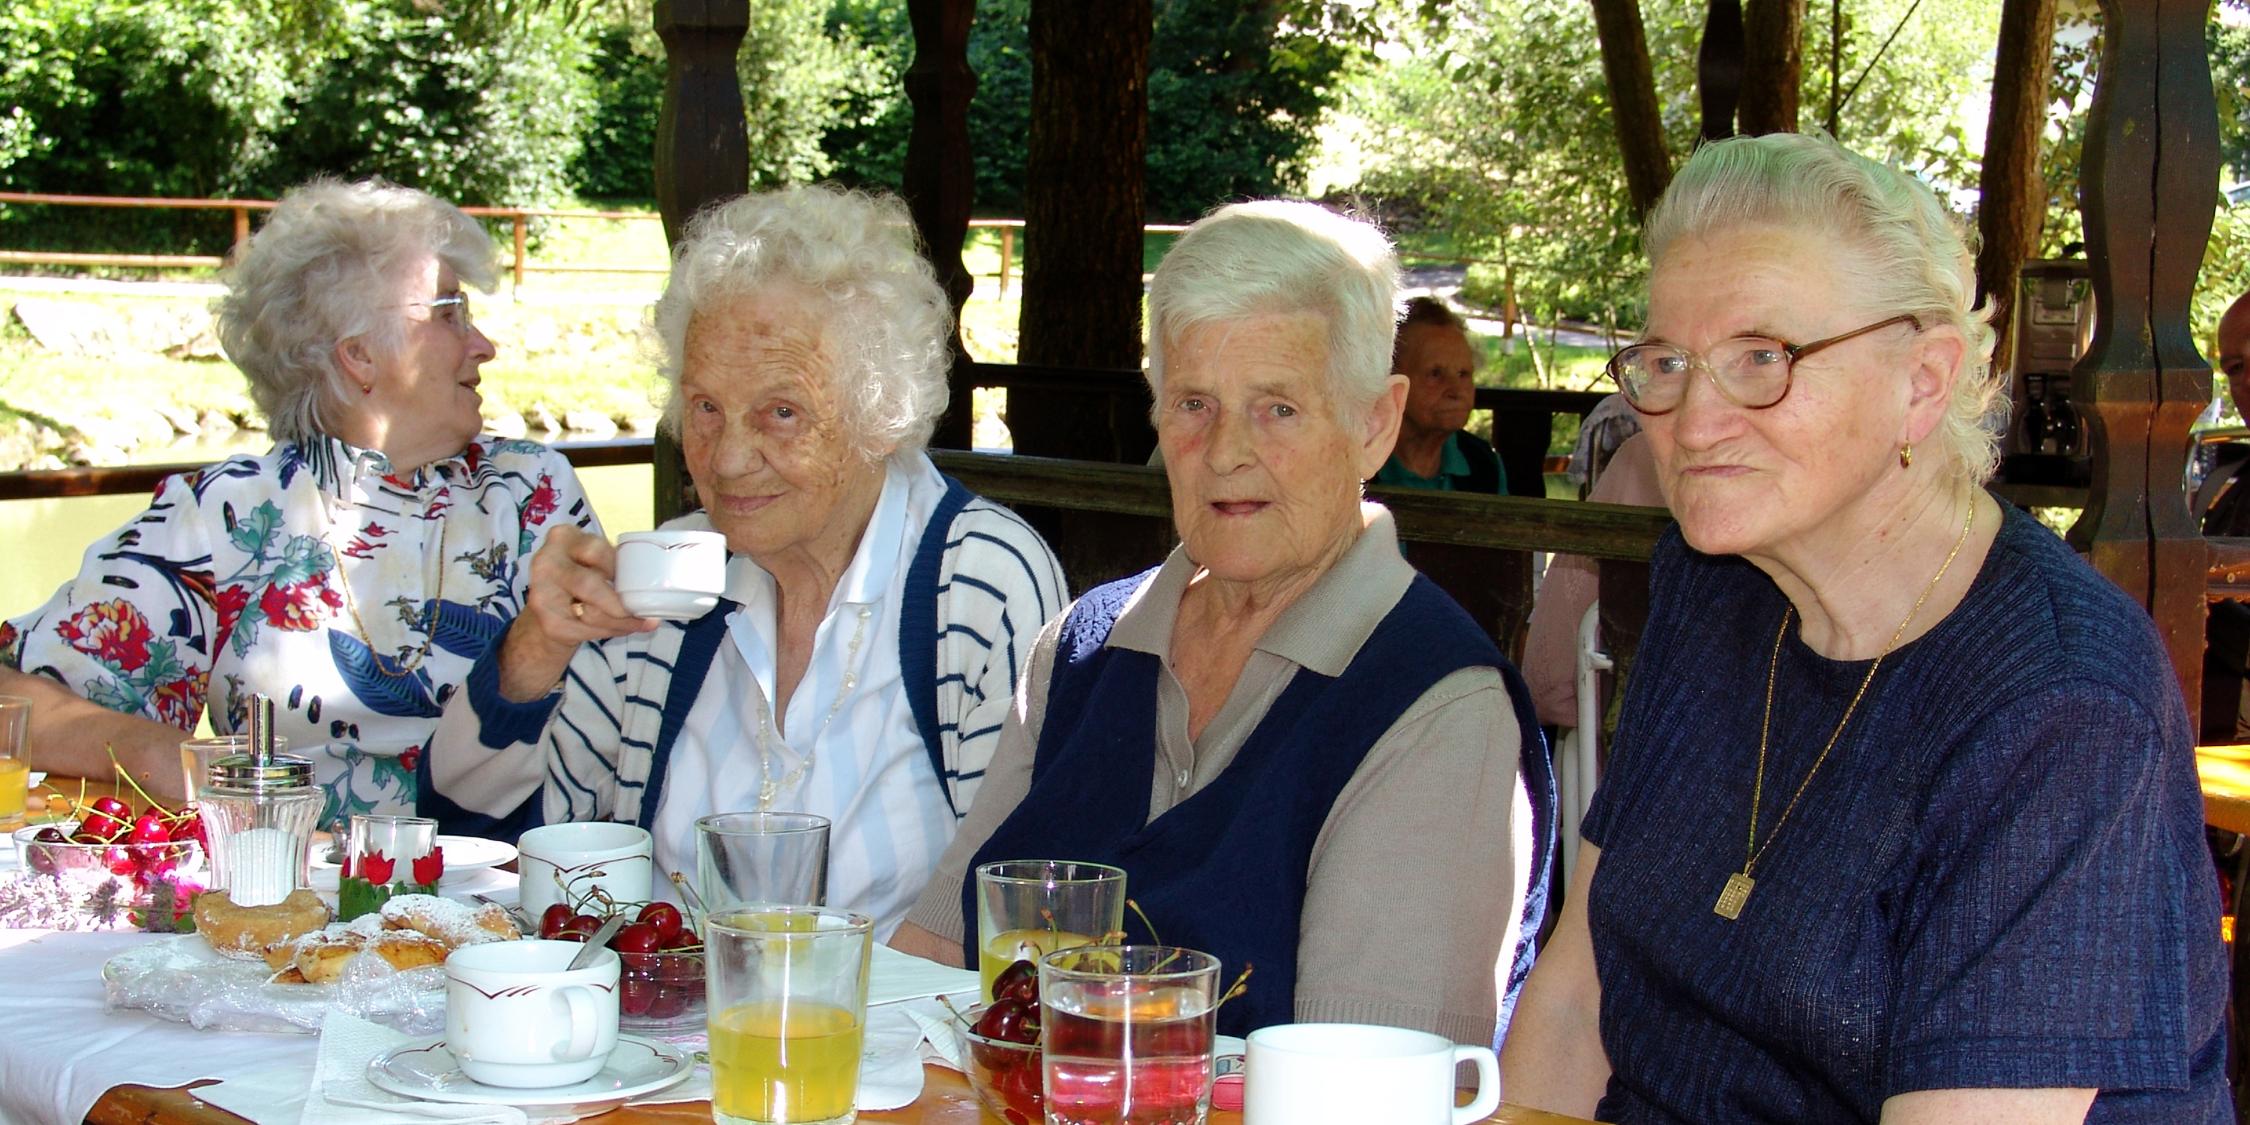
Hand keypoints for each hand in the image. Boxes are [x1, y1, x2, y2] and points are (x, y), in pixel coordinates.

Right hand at [496, 526, 655, 701]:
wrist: (548, 608)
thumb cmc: (580, 578)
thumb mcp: (593, 562)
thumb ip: (615, 566)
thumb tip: (654, 588)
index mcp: (562, 537)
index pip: (596, 551)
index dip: (619, 569)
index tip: (640, 583)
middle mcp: (546, 561)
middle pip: (589, 584)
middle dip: (621, 604)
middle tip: (645, 614)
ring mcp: (541, 592)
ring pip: (590, 612)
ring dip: (620, 622)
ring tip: (637, 623)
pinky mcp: (546, 621)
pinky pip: (585, 630)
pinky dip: (608, 632)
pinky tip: (617, 629)